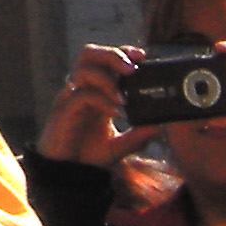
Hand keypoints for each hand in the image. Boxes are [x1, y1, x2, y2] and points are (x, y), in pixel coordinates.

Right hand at [36, 44, 153, 169]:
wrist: (67, 173)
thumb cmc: (88, 155)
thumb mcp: (119, 146)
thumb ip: (138, 135)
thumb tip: (161, 126)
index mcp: (94, 91)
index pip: (105, 60)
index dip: (122, 52)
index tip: (143, 55)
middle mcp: (81, 88)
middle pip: (90, 54)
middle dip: (112, 55)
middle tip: (132, 68)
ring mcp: (71, 98)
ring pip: (83, 69)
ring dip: (107, 77)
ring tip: (124, 95)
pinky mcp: (64, 111)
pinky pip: (82, 96)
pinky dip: (102, 100)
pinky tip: (116, 112)